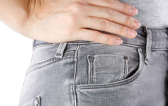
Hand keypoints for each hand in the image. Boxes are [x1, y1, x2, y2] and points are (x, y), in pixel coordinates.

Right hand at [22, 0, 140, 44]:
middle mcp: (82, 4)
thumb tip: (97, 7)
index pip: (107, 1)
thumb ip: (82, 1)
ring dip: (121, 29)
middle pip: (109, 12)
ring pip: (105, 24)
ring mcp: (78, 18)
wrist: (30, 14)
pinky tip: (119, 41)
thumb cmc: (46, 6)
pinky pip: (95, 35)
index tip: (133, 11)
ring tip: (132, 33)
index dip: (122, 6)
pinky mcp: (73, 31)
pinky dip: (109, 38)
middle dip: (126, 19)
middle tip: (137, 24)